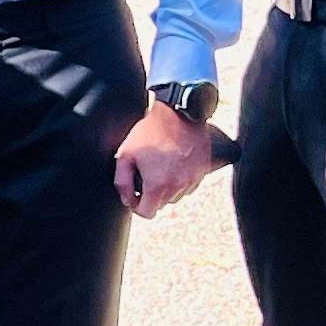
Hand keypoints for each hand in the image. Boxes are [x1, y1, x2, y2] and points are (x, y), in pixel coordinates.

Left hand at [115, 100, 214, 218]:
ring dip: (167, 187)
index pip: (147, 213)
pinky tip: (173, 162)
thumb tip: (127, 199)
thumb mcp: (125, 155)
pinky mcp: (203, 170)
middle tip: (146, 173)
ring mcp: (193, 179)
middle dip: (151, 194)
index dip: (136, 205)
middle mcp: (178, 186)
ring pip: (176, 195)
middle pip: (162, 204)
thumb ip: (122, 182)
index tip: (134, 193)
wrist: (179, 112)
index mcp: (158, 185)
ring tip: (160, 165)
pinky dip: (181, 178)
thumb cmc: (150, 131)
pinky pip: (189, 183)